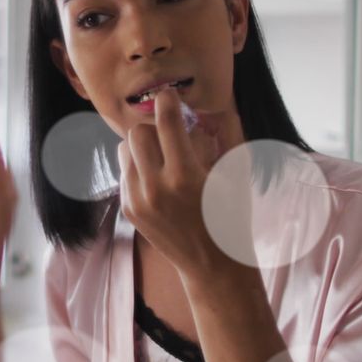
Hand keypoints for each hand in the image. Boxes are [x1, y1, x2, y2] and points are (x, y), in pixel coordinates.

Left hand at [118, 88, 225, 273]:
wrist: (212, 265)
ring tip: (163, 158)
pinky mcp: (128, 209)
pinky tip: (159, 179)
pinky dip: (139, 167)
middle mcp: (155, 188)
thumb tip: (212, 107)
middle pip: (138, 133)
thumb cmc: (231, 217)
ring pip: (125, 150)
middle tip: (171, 136)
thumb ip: (225, 136)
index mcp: (185, 176)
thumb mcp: (237, 176)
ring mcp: (137, 200)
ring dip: (142, 147)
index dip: (167, 102)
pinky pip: (124, 172)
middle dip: (155, 127)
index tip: (169, 96)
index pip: (166, 123)